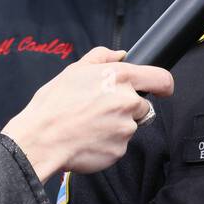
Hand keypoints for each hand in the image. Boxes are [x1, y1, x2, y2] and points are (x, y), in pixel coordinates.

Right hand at [0, 47, 172, 180]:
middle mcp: (128, 102)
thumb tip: (120, 54)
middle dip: (127, 108)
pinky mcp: (119, 149)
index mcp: (119, 78)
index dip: (163, 85)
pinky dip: (108, 143)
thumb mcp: (74, 70)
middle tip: (99, 110)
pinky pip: (119, 145)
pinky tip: (89, 138)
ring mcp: (125, 128)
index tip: (162, 90)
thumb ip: (102, 57)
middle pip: (143, 106)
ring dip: (116, 126)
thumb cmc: (54, 105)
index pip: (161, 79)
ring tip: (89, 124)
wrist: (40, 139)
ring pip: (129, 126)